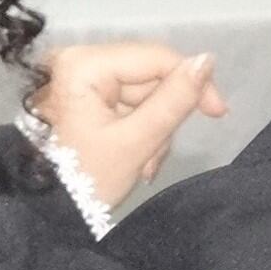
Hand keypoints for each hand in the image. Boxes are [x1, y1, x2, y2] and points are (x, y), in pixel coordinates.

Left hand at [27, 40, 229, 209]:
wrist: (50, 212)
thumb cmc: (87, 180)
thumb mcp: (137, 142)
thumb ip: (174, 100)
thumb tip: (208, 60)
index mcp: (84, 64)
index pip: (155, 57)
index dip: (193, 80)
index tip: (219, 113)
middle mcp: (81, 60)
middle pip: (151, 76)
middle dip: (163, 117)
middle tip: (155, 155)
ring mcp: (84, 78)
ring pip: (146, 94)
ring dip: (154, 130)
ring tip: (143, 163)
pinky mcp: (89, 96)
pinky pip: (131, 105)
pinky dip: (141, 132)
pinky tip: (136, 159)